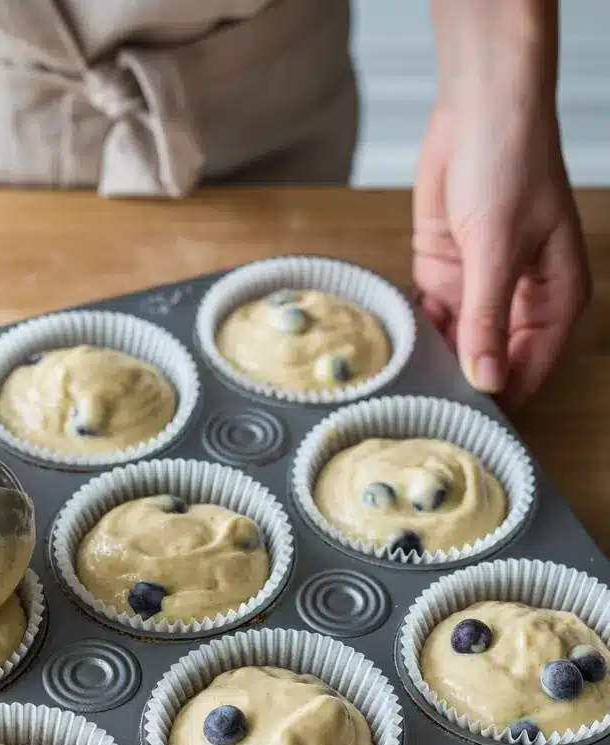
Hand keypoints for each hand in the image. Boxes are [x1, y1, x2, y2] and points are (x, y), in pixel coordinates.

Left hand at [412, 104, 589, 407]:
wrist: (477, 112)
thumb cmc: (509, 167)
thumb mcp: (497, 250)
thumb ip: (487, 319)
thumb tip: (486, 379)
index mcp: (554, 297)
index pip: (530, 366)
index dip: (503, 399)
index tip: (470, 430)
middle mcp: (517, 299)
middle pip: (491, 360)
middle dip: (462, 385)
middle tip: (426, 418)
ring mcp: (478, 287)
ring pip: (456, 342)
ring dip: (433, 362)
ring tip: (403, 394)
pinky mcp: (444, 272)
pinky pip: (428, 317)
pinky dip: (414, 332)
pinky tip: (393, 355)